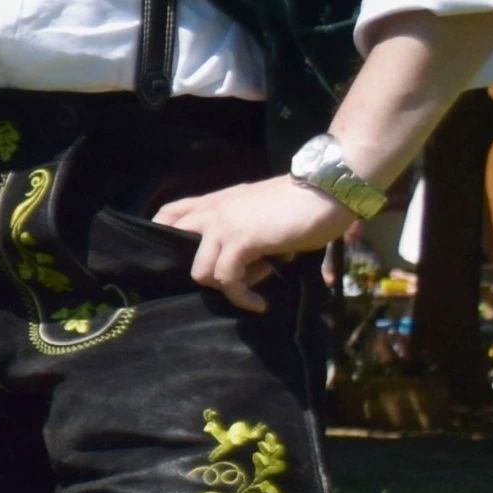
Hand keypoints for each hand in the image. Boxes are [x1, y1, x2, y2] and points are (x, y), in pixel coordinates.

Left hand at [147, 174, 359, 314]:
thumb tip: (245, 264)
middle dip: (192, 268)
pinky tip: (259, 303)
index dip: (164, 236)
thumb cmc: (302, 203)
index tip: (178, 259)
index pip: (169, 214)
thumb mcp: (260, 214)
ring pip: (199, 271)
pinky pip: (227, 279)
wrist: (328, 189)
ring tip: (254, 286)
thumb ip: (242, 231)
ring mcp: (223, 225)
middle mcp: (213, 211)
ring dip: (225, 286)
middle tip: (224, 281)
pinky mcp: (241, 240)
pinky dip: (242, 297)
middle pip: (170, 239)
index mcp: (216, 201)